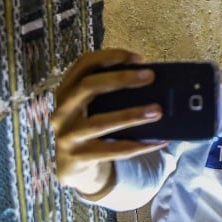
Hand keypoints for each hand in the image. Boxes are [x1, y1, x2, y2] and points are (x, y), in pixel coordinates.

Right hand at [51, 48, 166, 196]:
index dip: (110, 56)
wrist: (71, 165)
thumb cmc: (90, 126)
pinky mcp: (78, 158)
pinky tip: (159, 141)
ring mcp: (67, 136)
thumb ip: (110, 93)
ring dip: (131, 115)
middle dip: (120, 79)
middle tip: (150, 76)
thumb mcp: (92, 106)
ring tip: (158, 111)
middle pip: (88, 86)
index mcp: (66, 90)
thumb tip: (152, 82)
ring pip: (100, 122)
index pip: (84, 64)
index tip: (138, 58)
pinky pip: (112, 150)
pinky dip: (138, 145)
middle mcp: (61, 111)